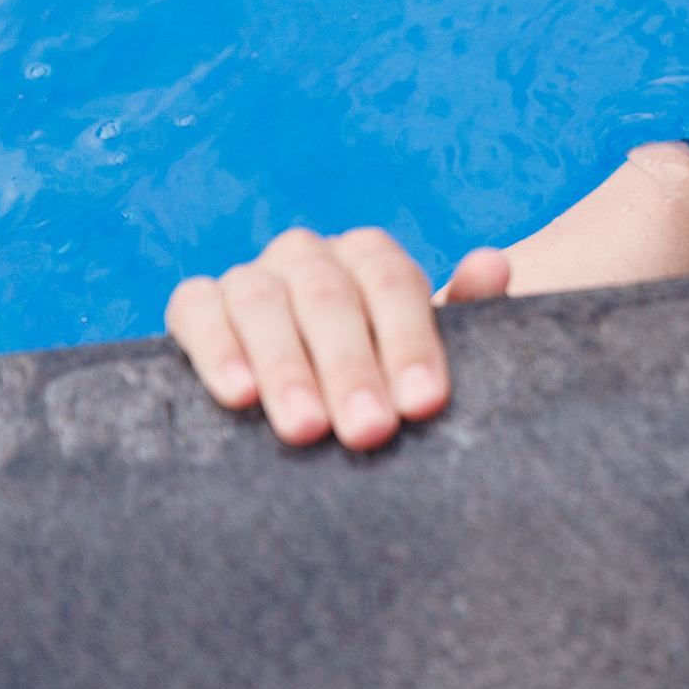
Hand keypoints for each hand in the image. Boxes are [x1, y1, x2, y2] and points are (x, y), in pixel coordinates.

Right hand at [165, 230, 510, 448]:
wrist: (308, 391)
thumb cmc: (379, 372)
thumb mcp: (420, 351)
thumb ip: (464, 310)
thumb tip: (492, 266)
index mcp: (371, 257)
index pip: (393, 285)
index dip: (410, 343)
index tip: (423, 405)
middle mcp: (309, 255)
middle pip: (329, 298)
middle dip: (351, 368)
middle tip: (369, 432)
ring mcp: (250, 275)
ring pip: (263, 303)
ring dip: (286, 367)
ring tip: (306, 429)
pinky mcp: (195, 303)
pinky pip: (197, 310)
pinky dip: (216, 348)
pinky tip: (237, 395)